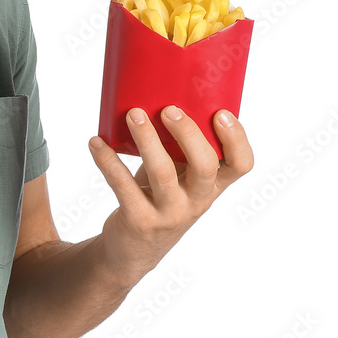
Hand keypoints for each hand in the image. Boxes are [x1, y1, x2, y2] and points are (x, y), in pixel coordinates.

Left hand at [88, 106, 253, 286]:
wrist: (133, 248)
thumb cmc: (158, 196)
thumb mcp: (178, 176)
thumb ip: (179, 145)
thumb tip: (159, 88)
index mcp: (212, 185)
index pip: (241, 165)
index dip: (236, 140)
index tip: (220, 113)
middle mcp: (197, 201)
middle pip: (205, 166)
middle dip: (188, 134)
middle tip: (168, 109)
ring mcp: (169, 213)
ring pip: (162, 173)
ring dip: (146, 140)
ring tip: (132, 114)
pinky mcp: (139, 221)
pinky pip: (123, 186)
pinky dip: (108, 161)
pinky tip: (96, 142)